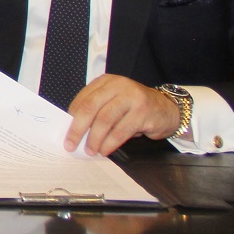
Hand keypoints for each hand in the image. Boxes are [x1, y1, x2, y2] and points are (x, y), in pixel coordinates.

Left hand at [65, 74, 181, 155]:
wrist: (168, 109)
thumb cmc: (134, 108)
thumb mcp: (114, 103)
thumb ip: (96, 110)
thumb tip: (73, 129)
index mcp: (106, 82)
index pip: (83, 99)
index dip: (72, 117)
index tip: (65, 133)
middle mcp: (118, 85)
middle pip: (90, 108)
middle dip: (78, 129)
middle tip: (71, 145)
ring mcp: (131, 97)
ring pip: (105, 120)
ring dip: (95, 139)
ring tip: (90, 150)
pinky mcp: (142, 112)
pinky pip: (121, 130)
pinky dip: (110, 143)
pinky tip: (105, 151)